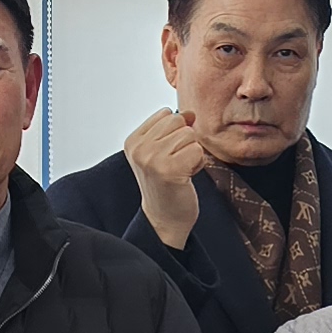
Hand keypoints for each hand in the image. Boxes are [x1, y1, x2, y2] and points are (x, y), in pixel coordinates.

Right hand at [124, 106, 211, 251]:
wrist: (165, 218)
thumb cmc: (166, 185)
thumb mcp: (161, 152)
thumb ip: (172, 129)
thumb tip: (190, 113)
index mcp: (133, 141)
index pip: (166, 114)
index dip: (175, 133)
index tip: (168, 155)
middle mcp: (138, 148)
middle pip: (179, 121)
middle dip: (185, 141)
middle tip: (176, 164)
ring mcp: (151, 159)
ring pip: (189, 135)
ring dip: (193, 153)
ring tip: (181, 170)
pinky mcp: (169, 169)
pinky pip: (197, 150)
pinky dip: (198, 163)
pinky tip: (186, 176)